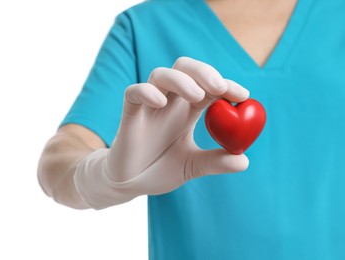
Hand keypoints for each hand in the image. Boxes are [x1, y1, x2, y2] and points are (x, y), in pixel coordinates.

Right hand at [74, 57, 249, 208]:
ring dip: (181, 79)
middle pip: (185, 69)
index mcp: (188, 110)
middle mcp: (170, 102)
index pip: (208, 87)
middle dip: (204, 72)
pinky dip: (146, 92)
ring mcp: (148, 106)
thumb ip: (215, 162)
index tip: (243, 95)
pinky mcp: (130, 114)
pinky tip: (161, 103)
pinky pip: (133, 93)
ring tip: (197, 95)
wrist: (130, 183)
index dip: (226, 86)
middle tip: (219, 87)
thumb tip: (245, 161)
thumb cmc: (160, 169)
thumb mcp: (192, 166)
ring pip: (161, 74)